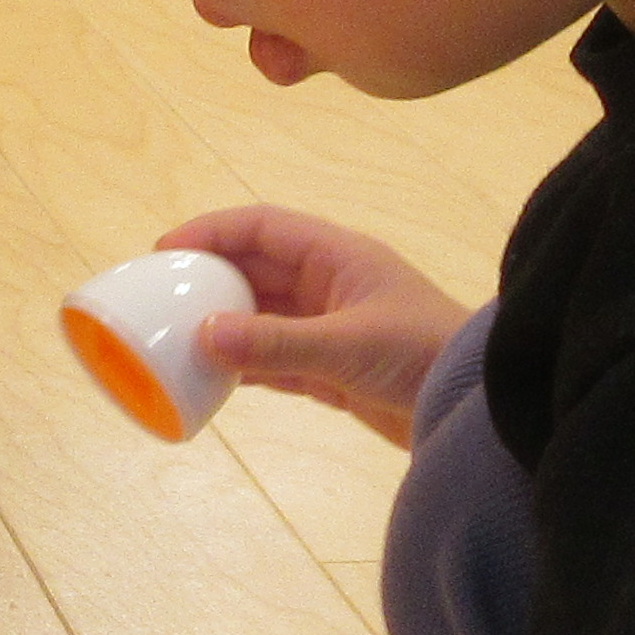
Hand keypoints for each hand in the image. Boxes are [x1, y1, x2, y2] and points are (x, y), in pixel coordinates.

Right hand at [161, 202, 471, 448]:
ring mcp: (329, 327)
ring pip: (260, 316)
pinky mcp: (332, 369)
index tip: (163, 253)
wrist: (477, 406)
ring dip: (221, 325)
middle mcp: (328, 285)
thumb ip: (276, 343)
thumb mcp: (346, 346)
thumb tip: (203, 335)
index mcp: (336, 256)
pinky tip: (211, 377)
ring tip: (172, 339)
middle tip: (157, 300)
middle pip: (253, 270)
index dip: (210, 233)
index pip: (260, 228)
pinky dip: (242, 365)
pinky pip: (273, 358)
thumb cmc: (422, 355)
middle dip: (207, 280)